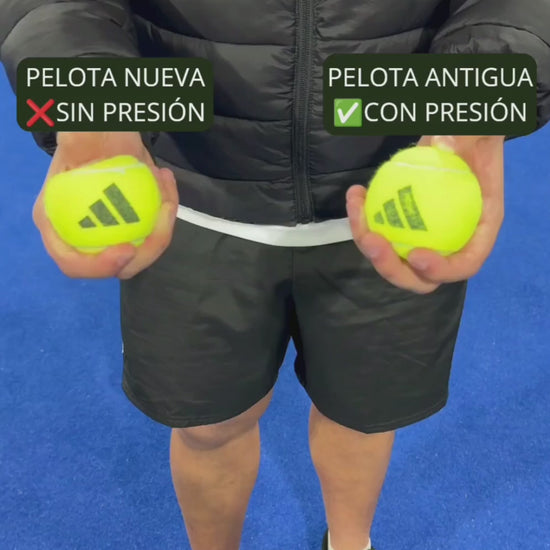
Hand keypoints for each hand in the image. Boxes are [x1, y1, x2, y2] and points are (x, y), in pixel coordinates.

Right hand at [33, 132, 178, 278]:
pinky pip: (156, 232)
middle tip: (164, 210)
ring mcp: (113, 237)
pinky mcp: (135, 231)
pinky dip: (166, 209)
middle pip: (120, 264)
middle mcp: (85, 237)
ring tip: (163, 180)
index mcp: (58, 225)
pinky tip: (165, 177)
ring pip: (145, 250)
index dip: (100, 267)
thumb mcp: (78, 135)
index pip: (74, 264)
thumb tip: (79, 142)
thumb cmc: (86, 136)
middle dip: (149, 246)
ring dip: (163, 222)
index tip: (127, 249)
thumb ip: (76, 141)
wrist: (106, 133)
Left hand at [347, 135, 504, 293]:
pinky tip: (355, 193)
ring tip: (356, 208)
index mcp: (479, 229)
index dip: (441, 270)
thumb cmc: (473, 137)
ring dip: (367, 241)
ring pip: (392, 257)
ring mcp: (423, 237)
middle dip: (392, 268)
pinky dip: (363, 218)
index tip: (416, 255)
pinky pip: (380, 232)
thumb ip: (462, 138)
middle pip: (420, 275)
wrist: (455, 134)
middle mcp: (450, 241)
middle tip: (373, 241)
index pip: (465, 264)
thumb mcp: (475, 132)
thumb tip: (443, 145)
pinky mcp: (401, 226)